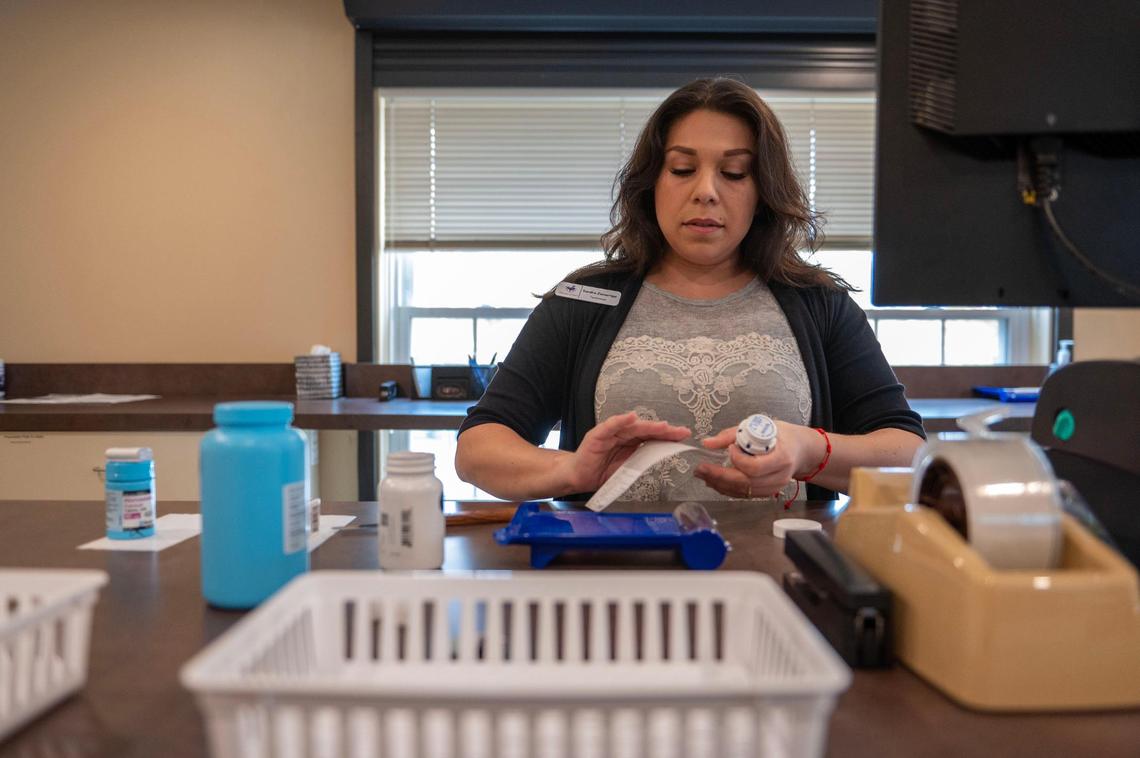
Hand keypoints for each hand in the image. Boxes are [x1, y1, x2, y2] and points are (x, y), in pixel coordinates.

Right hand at [562, 412, 690, 492]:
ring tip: (663, 426)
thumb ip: (642, 460)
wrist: (577, 476)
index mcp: (631, 442)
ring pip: (632, 427)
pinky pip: (610, 426)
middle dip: (664, 431)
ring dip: (648, 426)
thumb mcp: (626, 468)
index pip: (652, 437)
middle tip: (681, 432)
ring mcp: (610, 433)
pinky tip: (632, 418)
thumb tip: (661, 456)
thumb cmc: (600, 471)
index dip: (668, 436)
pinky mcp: (597, 435)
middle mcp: (623, 434)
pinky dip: (620, 421)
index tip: (683, 436)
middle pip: (646, 430)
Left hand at [693, 419, 822, 498]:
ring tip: (703, 475)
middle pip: (745, 482)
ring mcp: (774, 487)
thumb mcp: (759, 426)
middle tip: (700, 469)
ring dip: (720, 484)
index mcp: (782, 458)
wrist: (800, 450)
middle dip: (719, 476)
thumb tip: (707, 443)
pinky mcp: (767, 492)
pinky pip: (744, 495)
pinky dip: (727, 489)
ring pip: (743, 491)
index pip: (755, 467)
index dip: (738, 460)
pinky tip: (715, 482)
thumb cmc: (781, 436)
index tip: (729, 448)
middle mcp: (779, 476)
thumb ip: (731, 435)